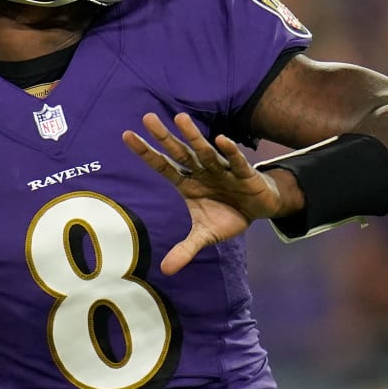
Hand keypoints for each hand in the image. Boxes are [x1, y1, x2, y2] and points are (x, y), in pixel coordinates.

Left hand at [122, 113, 289, 274]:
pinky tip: (222, 139)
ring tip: (180, 118)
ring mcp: (222, 170)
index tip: (127, 135)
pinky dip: (230, 151)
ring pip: (205, 151)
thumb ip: (186, 249)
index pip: (162, 166)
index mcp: (188, 183)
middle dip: (164, 137)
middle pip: (179, 152)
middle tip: (147, 117)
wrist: (260, 209)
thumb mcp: (205, 235)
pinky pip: (235, 161)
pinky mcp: (244, 174)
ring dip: (193, 136)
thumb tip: (167, 271)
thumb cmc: (228, 215)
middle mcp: (201, 171)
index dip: (146, 153)